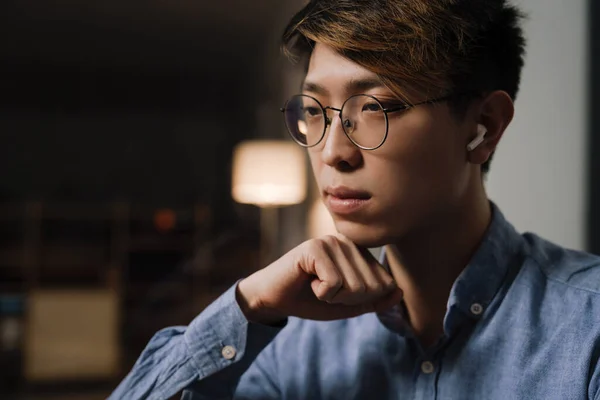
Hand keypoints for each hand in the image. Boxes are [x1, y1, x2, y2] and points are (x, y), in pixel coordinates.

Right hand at [236, 234, 402, 323]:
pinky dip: (321, 293)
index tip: (337, 292)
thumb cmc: (311, 299)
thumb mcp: (349, 305)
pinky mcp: (314, 248)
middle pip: (370, 286)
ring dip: (333, 297)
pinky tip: (308, 282)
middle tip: (325, 290)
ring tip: (316, 285)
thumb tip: (400, 291)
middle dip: (347, 299)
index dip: (361, 300)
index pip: (384, 282)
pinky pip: (334, 282)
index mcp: (359, 251)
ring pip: (354, 285)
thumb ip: (376, 300)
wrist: (274, 299)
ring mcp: (331, 241)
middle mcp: (348, 241)